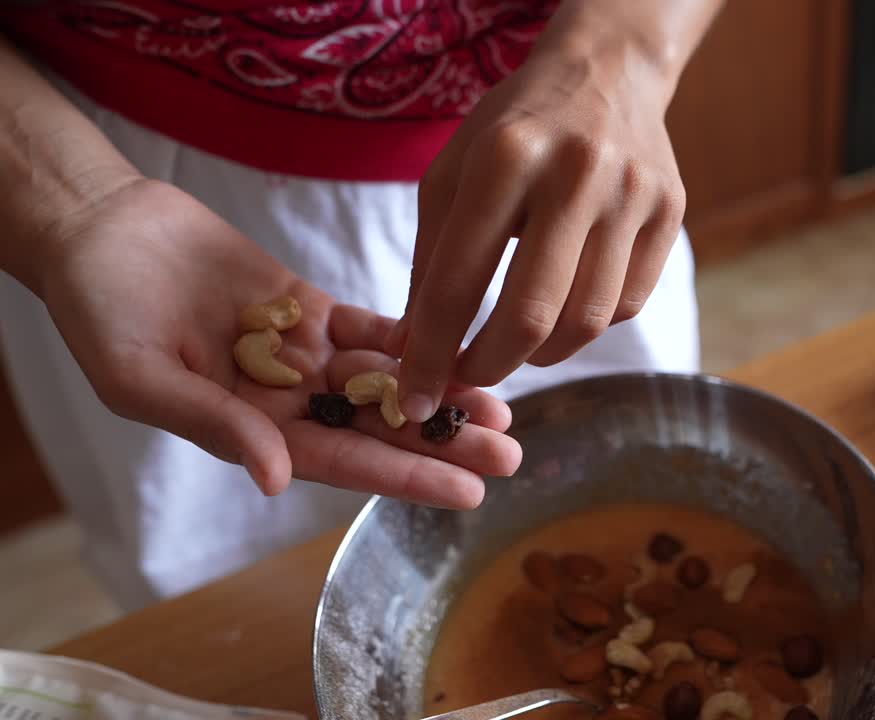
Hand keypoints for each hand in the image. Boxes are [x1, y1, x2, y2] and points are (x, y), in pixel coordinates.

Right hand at [37, 178, 520, 507]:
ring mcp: (301, 353)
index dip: (405, 477)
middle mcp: (284, 401)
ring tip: (501, 410)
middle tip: (511, 456)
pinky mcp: (309, 308)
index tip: (467, 493)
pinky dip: (414, 338)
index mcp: (247, 430)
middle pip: (377, 428)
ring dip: (441, 393)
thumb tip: (274, 478)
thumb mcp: (142, 377)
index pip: (341, 462)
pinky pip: (371, 328)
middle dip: (441, 443)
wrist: (100, 231)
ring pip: (385, 380)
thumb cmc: (100, 312)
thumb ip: (213, 424)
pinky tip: (462, 347)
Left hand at [389, 25, 687, 421]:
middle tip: (468, 378)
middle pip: (531, 314)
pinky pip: (627, 303)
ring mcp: (632, 193)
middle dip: (489, 365)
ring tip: (516, 344)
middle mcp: (575, 173)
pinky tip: (566, 305)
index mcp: (505, 155)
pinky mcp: (671, 211)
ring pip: (587, 320)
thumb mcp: (453, 173)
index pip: (458, 280)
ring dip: (541, 353)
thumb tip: (414, 350)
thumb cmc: (515, 129)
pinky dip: (588, 324)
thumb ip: (430, 261)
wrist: (608, 73)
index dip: (430, 352)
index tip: (414, 399)